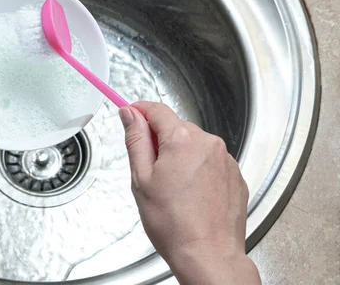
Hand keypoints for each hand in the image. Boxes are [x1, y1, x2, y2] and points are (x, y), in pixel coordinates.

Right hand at [119, 102, 259, 284]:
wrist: (208, 255)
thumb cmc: (174, 224)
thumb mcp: (142, 179)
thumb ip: (136, 140)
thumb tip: (130, 115)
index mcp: (182, 140)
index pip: (157, 110)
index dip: (140, 110)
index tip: (131, 114)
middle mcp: (209, 143)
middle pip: (177, 127)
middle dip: (160, 140)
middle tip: (149, 168)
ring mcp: (226, 160)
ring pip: (194, 145)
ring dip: (180, 155)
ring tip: (172, 188)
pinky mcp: (235, 175)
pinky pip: (210, 161)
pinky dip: (198, 170)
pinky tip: (190, 194)